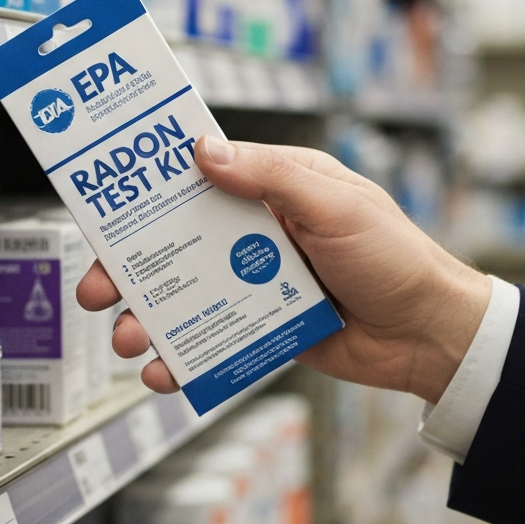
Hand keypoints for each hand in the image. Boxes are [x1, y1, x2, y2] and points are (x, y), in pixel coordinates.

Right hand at [76, 136, 491, 403]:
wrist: (429, 335)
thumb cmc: (394, 257)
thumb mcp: (335, 204)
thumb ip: (271, 177)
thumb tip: (203, 150)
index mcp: (275, 188)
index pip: (201, 175)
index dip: (150, 185)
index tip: (104, 196)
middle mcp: (258, 232)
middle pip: (177, 242)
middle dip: (130, 267)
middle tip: (95, 288)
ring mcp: (257, 281)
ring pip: (187, 293)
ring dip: (149, 316)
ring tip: (128, 339)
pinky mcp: (263, 326)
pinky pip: (213, 337)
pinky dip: (184, 355)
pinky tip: (163, 372)